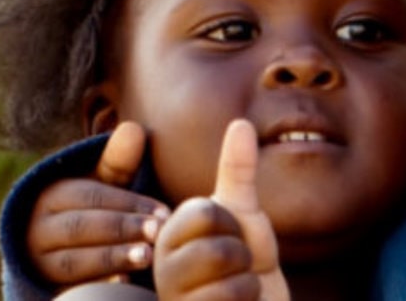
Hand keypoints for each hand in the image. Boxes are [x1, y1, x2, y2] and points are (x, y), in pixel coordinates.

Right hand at [29, 122, 172, 285]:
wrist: (56, 251)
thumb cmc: (91, 211)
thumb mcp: (101, 186)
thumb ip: (117, 163)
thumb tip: (134, 129)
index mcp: (53, 194)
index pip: (92, 197)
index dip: (130, 204)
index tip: (164, 213)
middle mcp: (39, 227)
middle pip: (82, 227)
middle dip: (123, 230)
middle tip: (159, 234)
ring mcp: (39, 260)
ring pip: (74, 260)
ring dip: (112, 258)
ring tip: (147, 257)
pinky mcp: (45, 286)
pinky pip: (69, 288)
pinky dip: (96, 285)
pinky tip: (123, 283)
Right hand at [152, 120, 289, 300]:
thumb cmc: (246, 265)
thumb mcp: (243, 215)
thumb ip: (238, 171)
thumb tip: (242, 122)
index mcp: (168, 231)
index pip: (206, 211)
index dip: (232, 225)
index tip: (228, 239)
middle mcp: (159, 263)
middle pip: (215, 241)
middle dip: (241, 254)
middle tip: (235, 267)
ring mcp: (171, 293)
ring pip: (222, 269)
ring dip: (245, 279)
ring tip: (235, 288)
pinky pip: (227, 297)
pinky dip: (246, 300)